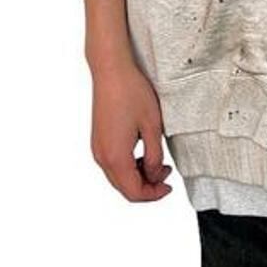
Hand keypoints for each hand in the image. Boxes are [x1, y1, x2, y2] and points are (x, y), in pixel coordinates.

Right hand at [90, 60, 172, 201]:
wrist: (111, 71)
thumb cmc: (132, 93)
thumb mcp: (152, 127)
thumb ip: (155, 156)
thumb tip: (154, 175)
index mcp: (115, 157)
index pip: (134, 192)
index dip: (153, 195)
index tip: (169, 187)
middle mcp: (102, 157)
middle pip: (124, 187)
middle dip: (147, 186)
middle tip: (166, 174)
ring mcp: (97, 148)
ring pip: (118, 176)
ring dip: (138, 175)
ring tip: (158, 162)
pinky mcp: (98, 140)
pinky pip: (113, 163)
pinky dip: (129, 166)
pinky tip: (143, 153)